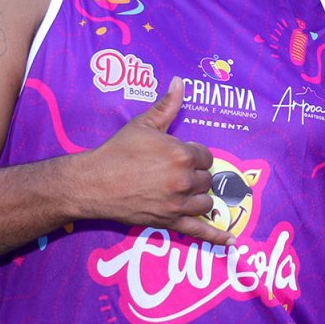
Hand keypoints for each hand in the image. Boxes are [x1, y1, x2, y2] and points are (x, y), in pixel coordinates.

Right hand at [81, 77, 233, 244]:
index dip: (193, 156)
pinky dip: (217, 237)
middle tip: (173, 174)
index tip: (178, 157)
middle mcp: (184, 180)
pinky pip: (200, 231)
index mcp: (183, 154)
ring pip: (206, 202)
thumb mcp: (143, 125)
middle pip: (207, 180)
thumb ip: (167, 105)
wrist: (93, 183)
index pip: (206, 157)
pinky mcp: (170, 222)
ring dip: (199, 198)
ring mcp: (178, 204)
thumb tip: (180, 82)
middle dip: (195, 176)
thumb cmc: (118, 152)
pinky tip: (231, 242)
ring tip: (183, 193)